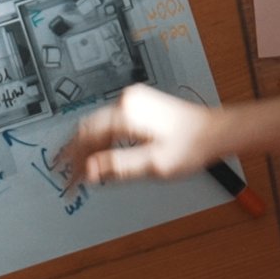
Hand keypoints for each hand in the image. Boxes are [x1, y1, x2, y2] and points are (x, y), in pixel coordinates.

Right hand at [57, 84, 223, 186]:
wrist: (213, 132)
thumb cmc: (190, 146)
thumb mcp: (153, 164)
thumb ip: (118, 167)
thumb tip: (89, 171)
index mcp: (126, 113)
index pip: (87, 136)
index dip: (73, 160)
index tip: (68, 178)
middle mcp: (126, 101)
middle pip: (87, 128)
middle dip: (75, 153)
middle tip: (66, 175)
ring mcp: (132, 100)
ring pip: (96, 124)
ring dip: (86, 147)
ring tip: (77, 167)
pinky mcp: (138, 104)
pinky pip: (108, 121)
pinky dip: (99, 139)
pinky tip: (96, 153)